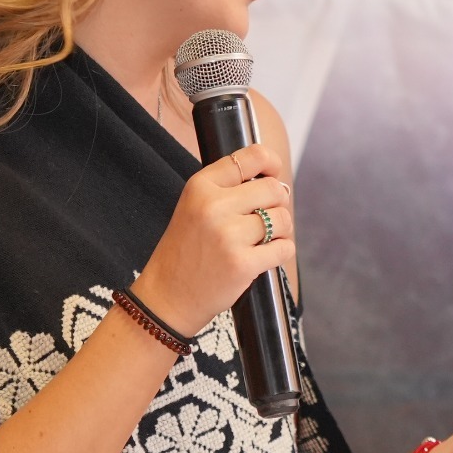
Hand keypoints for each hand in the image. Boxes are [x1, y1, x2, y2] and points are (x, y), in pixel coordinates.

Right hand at [130, 143, 293, 337]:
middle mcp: (213, 206)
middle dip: (277, 204)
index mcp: (201, 186)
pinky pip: (284, 248)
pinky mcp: (242, 264)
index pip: (251, 156)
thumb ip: (228, 189)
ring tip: (262, 240)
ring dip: (281, 230)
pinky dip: (280, 252)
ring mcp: (228, 236)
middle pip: (273, 189)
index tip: (273, 174)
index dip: (271, 162)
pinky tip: (262, 257)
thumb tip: (276, 181)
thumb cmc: (186, 250)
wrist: (167, 296)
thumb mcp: (194, 206)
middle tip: (265, 218)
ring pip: (282, 219)